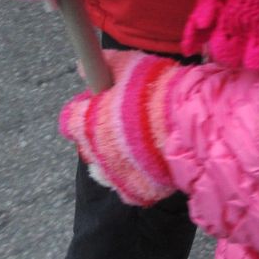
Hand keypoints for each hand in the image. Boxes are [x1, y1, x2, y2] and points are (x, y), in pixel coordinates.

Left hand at [59, 49, 181, 205]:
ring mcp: (115, 177)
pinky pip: (129, 186)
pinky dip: (136, 176)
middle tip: (123, 122)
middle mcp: (95, 154)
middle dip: (99, 135)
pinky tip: (151, 162)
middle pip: (87, 146)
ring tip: (138, 144)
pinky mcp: (136, 193)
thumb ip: (105, 65)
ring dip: (114, 158)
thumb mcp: (130, 66)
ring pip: (105, 170)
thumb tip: (82, 66)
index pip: (69, 121)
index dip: (82, 111)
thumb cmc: (157, 91)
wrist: (189, 126)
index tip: (98, 103)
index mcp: (87, 124)